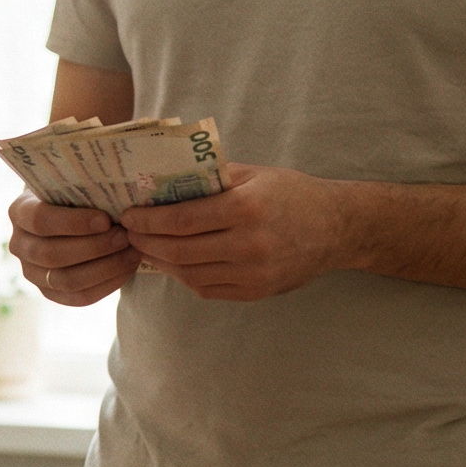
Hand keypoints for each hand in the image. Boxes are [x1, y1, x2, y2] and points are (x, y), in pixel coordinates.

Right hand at [7, 193, 138, 305]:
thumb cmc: (76, 194)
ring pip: (66, 280)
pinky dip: (107, 285)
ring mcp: (32, 272)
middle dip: (94, 247)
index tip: (105, 219)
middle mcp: (20, 245)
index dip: (73, 223)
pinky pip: (79, 297)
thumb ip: (85, 185)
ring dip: (105, 267)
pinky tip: (127, 268)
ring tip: (132, 252)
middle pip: (52, 254)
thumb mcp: (73, 184)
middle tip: (125, 236)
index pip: (39, 221)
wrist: (71, 215)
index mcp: (20, 212)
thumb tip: (117, 192)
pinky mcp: (50, 292)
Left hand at [120, 162, 349, 301]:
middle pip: (180, 250)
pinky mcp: (256, 292)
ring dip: (161, 262)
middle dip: (146, 242)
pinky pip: (208, 288)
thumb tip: (160, 183)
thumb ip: (209, 177)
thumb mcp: (252, 174)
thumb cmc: (291, 194)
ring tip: (145, 247)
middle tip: (128, 233)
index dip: (148, 220)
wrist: (337, 228)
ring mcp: (253, 273)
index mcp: (246, 208)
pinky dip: (184, 277)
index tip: (128, 215)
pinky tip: (173, 262)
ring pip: (190, 274)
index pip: (181, 220)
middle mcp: (249, 244)